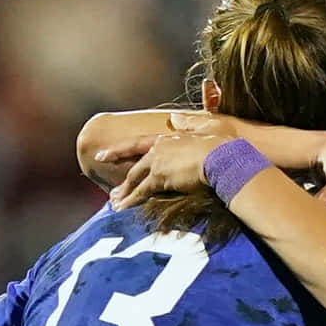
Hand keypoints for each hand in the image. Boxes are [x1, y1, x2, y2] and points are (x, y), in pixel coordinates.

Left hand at [112, 132, 233, 209]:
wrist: (222, 158)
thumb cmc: (221, 146)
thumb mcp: (204, 128)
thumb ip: (188, 123)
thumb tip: (175, 116)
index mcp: (167, 138)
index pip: (138, 144)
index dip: (119, 150)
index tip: (103, 155)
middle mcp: (158, 149)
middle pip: (134, 165)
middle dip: (122, 180)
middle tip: (112, 192)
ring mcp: (158, 163)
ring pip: (135, 179)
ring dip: (124, 193)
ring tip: (115, 204)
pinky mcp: (161, 178)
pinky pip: (141, 191)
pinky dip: (131, 200)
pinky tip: (122, 209)